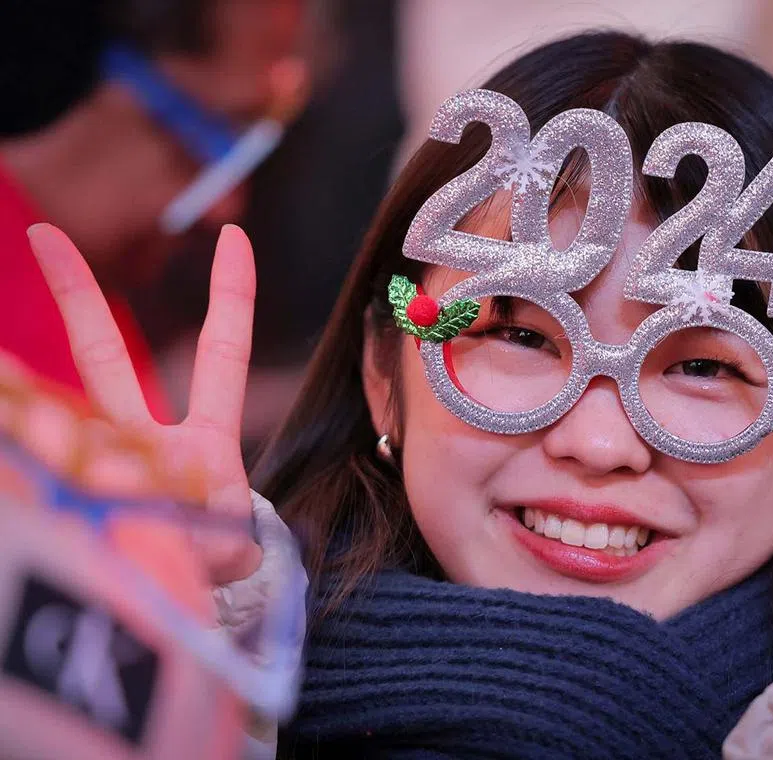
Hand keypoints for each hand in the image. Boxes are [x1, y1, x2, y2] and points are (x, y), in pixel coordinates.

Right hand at [27, 223, 258, 583]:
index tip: (235, 237)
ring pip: (61, 427)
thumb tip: (195, 541)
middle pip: (103, 360)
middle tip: (44, 236)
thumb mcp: (227, 534)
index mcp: (205, 440)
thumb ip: (216, 524)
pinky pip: (51, 480)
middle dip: (78, 299)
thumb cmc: (210, 556)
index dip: (232, 297)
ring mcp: (102, 470)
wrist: (186, 606)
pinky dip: (52, 493)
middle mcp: (144, 444)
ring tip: (92, 483)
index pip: (221, 354)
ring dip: (58, 443)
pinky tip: (65, 512)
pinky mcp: (75, 504)